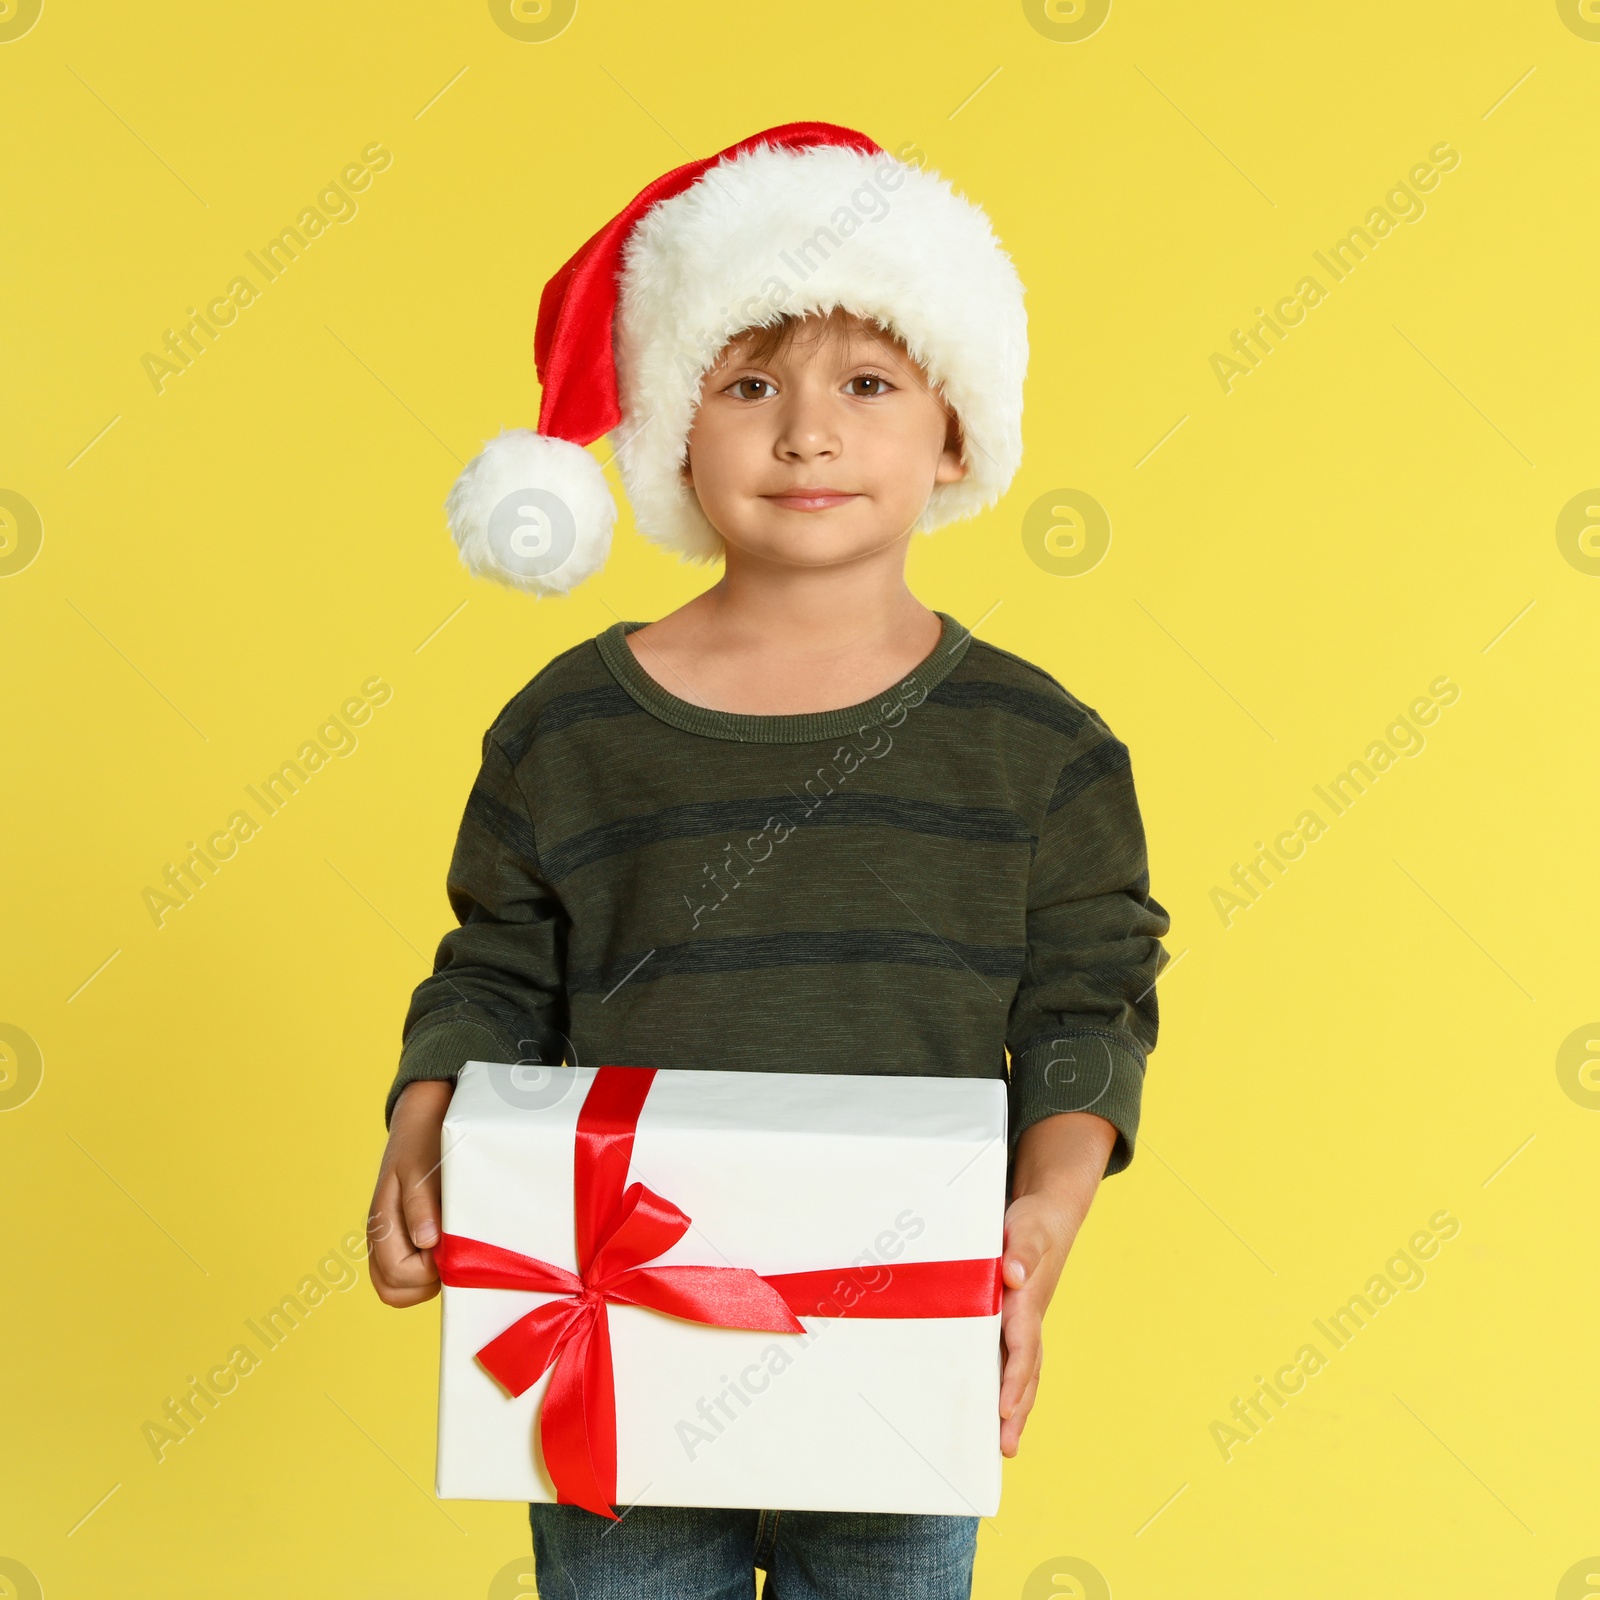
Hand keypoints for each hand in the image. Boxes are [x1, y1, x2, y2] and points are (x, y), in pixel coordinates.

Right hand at [367, 1078, 453, 1306]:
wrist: (422, 1120)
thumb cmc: (423, 1143)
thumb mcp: (422, 1169)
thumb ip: (421, 1205)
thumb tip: (426, 1243)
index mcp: (381, 1223)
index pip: (396, 1275)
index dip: (428, 1272)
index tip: (452, 1248)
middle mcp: (380, 1237)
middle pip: (393, 1290)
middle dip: (426, 1282)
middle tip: (452, 1254)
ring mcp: (390, 1239)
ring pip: (399, 1287)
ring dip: (427, 1280)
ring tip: (450, 1251)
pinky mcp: (403, 1236)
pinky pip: (408, 1272)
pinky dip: (428, 1271)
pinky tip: (447, 1248)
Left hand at [998, 1111, 1115, 1454]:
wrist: (1048, 1217)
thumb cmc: (1034, 1224)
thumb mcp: (1027, 1228)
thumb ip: (1021, 1249)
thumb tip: (1013, 1275)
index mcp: (1027, 1304)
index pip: (1022, 1348)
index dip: (1014, 1378)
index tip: (1006, 1408)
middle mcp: (1026, 1321)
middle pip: (1025, 1373)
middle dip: (1017, 1411)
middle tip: (1006, 1448)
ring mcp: (1021, 1325)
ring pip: (1019, 1372)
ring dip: (1012, 1407)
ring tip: (1002, 1445)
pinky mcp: (1011, 1322)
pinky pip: (1006, 1359)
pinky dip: (1002, 1386)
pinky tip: (988, 1409)